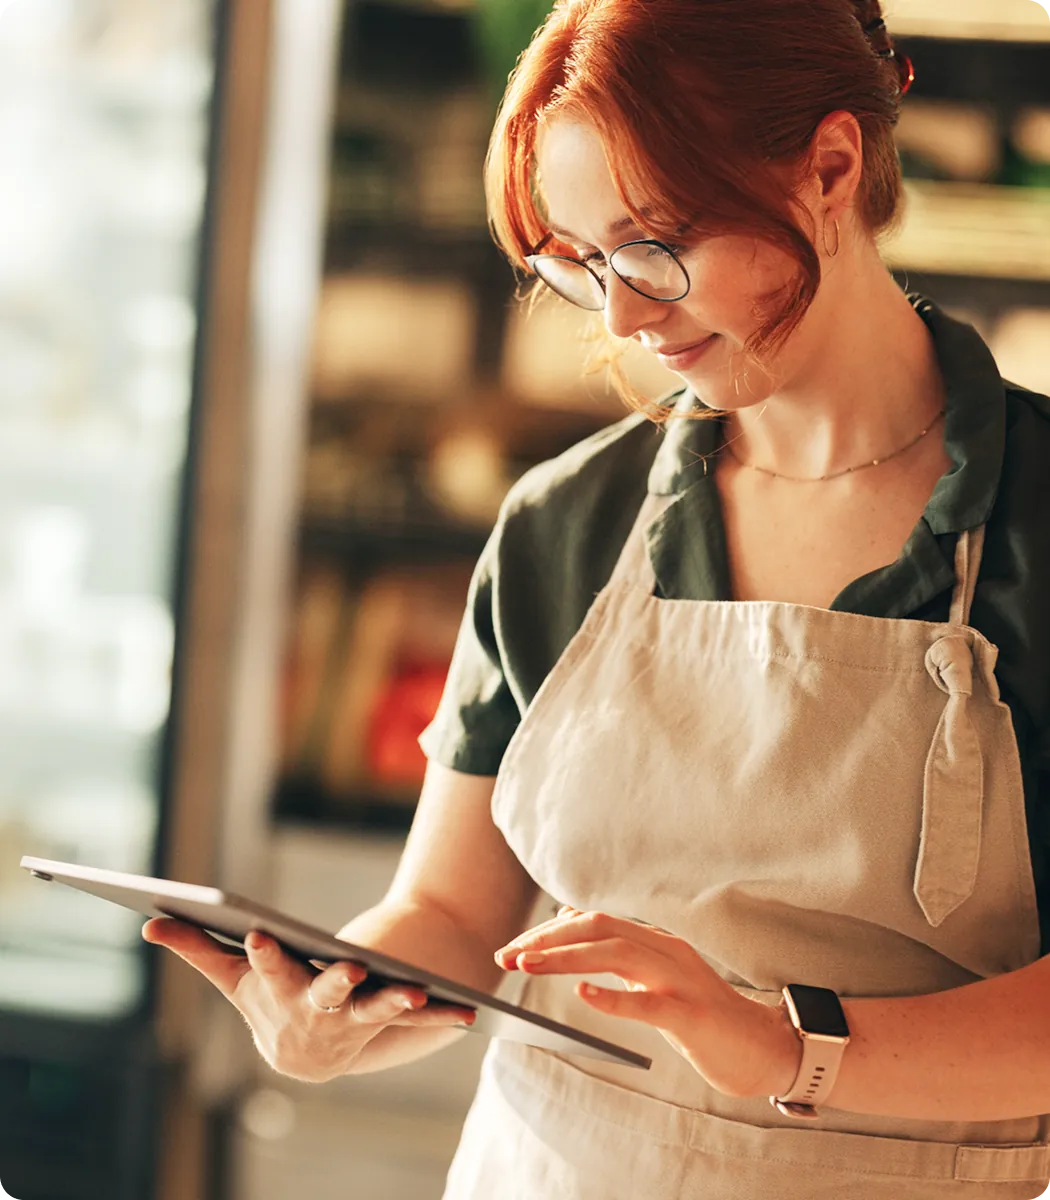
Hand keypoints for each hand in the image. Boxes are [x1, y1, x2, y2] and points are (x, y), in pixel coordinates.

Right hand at [142, 917, 475, 1082]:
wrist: (309, 1052)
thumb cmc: (268, 998)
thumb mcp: (235, 975)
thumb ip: (196, 947)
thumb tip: (149, 921)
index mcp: (277, 991)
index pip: (266, 967)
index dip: (264, 951)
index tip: (260, 932)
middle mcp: (316, 1011)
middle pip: (324, 992)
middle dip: (335, 981)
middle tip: (351, 965)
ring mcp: (354, 1020)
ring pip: (375, 1009)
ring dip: (394, 1001)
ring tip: (417, 991)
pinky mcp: (386, 1020)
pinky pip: (415, 1018)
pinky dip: (439, 1015)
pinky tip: (467, 1012)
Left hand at [495, 907, 799, 1098]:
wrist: (763, 1048)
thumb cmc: (703, 1016)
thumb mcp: (655, 978)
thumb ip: (619, 951)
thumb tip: (569, 922)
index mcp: (654, 942)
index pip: (591, 921)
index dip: (547, 931)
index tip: (512, 948)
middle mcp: (665, 951)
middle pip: (598, 928)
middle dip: (547, 938)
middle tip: (506, 955)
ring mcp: (680, 980)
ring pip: (616, 953)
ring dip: (567, 957)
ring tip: (528, 964)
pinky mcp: (691, 1015)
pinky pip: (649, 1003)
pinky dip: (614, 998)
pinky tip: (584, 996)